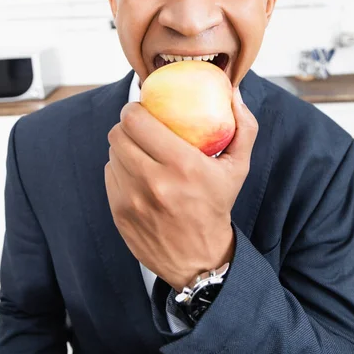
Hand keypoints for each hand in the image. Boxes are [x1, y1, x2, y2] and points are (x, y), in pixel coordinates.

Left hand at [105, 87, 257, 291]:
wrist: (198, 259)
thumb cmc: (217, 206)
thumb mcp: (238, 168)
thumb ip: (244, 128)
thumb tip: (235, 94)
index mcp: (182, 166)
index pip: (136, 121)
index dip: (134, 108)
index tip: (143, 108)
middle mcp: (153, 182)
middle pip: (118, 134)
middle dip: (126, 125)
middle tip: (139, 126)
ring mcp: (132, 199)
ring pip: (112, 154)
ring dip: (123, 147)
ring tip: (139, 148)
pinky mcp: (119, 212)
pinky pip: (110, 175)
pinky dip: (120, 169)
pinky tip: (136, 172)